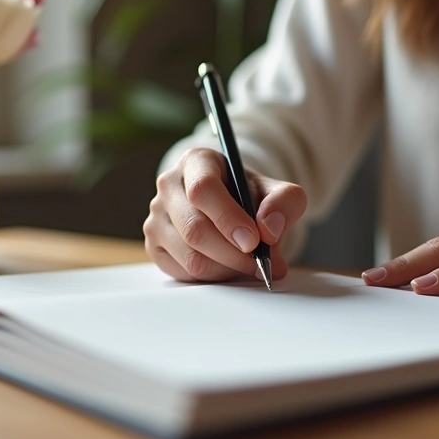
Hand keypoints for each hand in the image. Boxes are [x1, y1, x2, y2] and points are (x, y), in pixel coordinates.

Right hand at [144, 148, 306, 281]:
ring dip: (227, 269)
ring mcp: (156, 217)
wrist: (231, 206)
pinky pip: (184, 273)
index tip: (253, 241)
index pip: (203, 189)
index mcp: (196, 162)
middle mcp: (168, 186)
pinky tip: (228, 266)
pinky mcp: (154, 246)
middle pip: (195, 229)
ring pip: (190, 257)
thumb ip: (283, 203)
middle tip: (260, 263)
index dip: (228, 218)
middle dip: (233, 254)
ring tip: (248, 264)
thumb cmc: (248, 195)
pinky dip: (213, 277)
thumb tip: (269, 229)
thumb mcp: (275, 191)